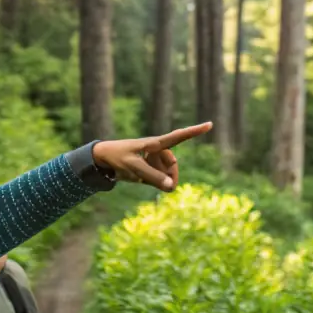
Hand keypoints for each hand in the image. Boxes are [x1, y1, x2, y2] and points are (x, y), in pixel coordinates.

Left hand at [91, 122, 212, 191]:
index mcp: (155, 144)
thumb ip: (152, 177)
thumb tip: (171, 186)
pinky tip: (140, 179)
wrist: (102, 159)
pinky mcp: (149, 169)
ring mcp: (153, 160)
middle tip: (166, 188)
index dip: (194, 131)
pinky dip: (154, 182)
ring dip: (160, 180)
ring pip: (166, 174)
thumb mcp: (133, 167)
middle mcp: (157, 150)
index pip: (178, 137)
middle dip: (170, 176)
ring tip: (142, 179)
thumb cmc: (117, 157)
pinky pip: (158, 179)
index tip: (209, 124)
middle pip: (173, 165)